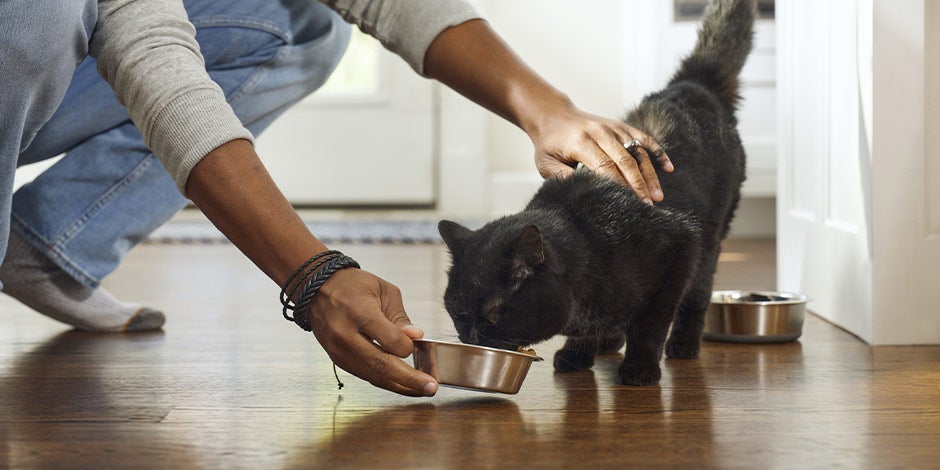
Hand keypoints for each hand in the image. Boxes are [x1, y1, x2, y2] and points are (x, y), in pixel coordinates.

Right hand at [308, 268, 437, 396]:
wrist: (318, 289)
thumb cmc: (352, 285)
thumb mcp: (383, 290)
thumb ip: (400, 317)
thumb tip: (415, 337)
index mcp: (359, 312)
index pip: (389, 340)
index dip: (407, 347)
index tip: (416, 344)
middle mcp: (346, 334)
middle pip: (381, 364)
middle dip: (409, 379)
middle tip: (430, 386)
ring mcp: (339, 350)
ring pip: (373, 376)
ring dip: (400, 386)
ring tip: (421, 389)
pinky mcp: (338, 360)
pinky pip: (365, 375)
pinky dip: (385, 381)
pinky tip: (402, 384)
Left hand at [530, 104, 672, 203]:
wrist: (554, 116)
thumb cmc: (549, 145)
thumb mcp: (546, 163)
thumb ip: (561, 177)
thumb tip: (581, 192)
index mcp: (581, 142)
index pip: (605, 166)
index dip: (619, 185)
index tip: (629, 203)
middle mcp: (600, 132)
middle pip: (625, 160)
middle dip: (638, 184)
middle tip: (648, 204)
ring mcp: (613, 127)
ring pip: (637, 150)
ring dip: (650, 173)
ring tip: (658, 195)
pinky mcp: (621, 126)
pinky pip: (643, 138)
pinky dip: (657, 151)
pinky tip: (668, 168)